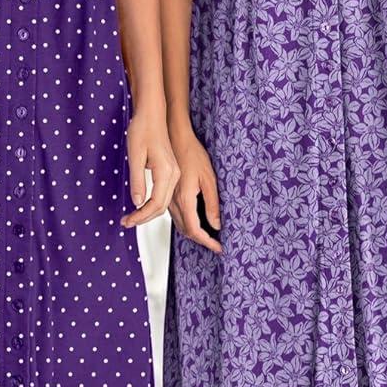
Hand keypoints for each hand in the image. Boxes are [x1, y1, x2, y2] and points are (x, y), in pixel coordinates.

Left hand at [121, 109, 179, 226]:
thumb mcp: (135, 156)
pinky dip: (153, 203)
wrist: (152, 114)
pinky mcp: (171, 171)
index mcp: (166, 172)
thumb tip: (137, 202)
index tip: (128, 221)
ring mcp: (174, 173)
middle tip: (126, 222)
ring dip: (148, 212)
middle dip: (144, 217)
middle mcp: (174, 174)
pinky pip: (164, 193)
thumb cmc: (142, 130)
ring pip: (164, 201)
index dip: (141, 216)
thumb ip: (137, 180)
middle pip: (162, 206)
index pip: (156, 203)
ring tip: (132, 217)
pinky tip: (141, 205)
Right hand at [167, 124, 221, 253]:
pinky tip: (196, 222)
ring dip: (193, 234)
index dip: (207, 242)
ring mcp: (169, 198)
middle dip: (201, 241)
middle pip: (186, 231)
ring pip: (180, 225)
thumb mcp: (209, 178)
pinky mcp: (168, 194)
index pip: (195, 229)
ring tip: (208, 237)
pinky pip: (176, 216)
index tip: (218, 248)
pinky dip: (186, 224)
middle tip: (215, 244)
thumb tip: (216, 224)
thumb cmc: (192, 153)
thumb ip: (212, 203)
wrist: (175, 138)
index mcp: (185, 198)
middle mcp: (174, 201)